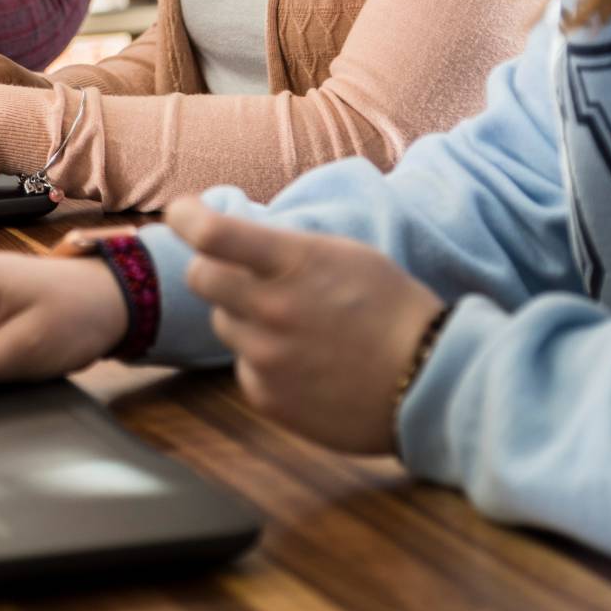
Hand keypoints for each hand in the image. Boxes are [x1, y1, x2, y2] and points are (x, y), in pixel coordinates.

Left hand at [167, 197, 443, 454]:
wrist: (429, 382)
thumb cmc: (392, 308)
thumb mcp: (344, 255)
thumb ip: (287, 249)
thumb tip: (240, 244)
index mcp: (292, 264)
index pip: (212, 235)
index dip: (186, 218)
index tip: (181, 213)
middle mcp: (270, 310)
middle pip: (201, 279)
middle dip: (213, 270)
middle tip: (240, 273)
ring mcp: (265, 358)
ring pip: (225, 324)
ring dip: (245, 318)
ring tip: (296, 325)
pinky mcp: (267, 398)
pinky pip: (244, 367)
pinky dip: (263, 361)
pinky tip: (305, 363)